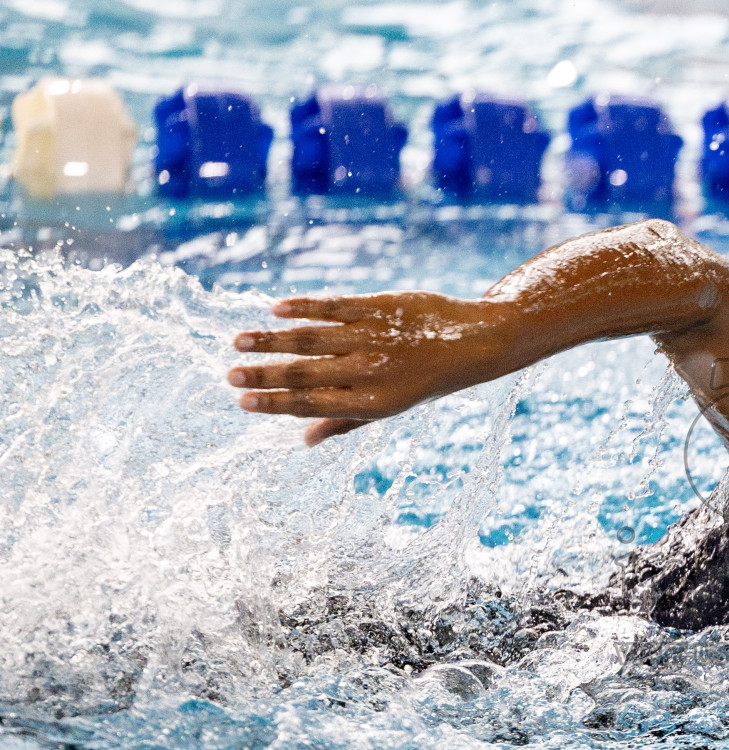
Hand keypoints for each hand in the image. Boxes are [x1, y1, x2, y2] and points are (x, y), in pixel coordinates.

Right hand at [229, 292, 512, 445]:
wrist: (475, 343)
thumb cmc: (427, 379)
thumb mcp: (391, 406)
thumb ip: (346, 421)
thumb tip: (304, 440)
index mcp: (373, 403)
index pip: (312, 405)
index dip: (274, 403)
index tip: (241, 401)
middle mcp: (372, 372)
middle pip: (305, 374)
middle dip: (263, 375)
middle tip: (228, 374)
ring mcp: (374, 337)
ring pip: (313, 339)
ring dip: (272, 339)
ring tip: (240, 341)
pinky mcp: (380, 307)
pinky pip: (334, 306)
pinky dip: (304, 307)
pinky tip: (276, 309)